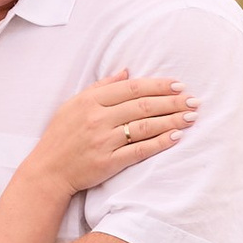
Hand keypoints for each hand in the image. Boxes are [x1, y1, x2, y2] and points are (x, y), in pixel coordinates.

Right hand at [37, 68, 196, 195]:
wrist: (48, 170)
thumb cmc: (61, 135)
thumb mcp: (74, 104)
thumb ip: (101, 87)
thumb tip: (127, 71)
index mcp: (90, 101)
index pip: (131, 88)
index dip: (158, 85)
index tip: (179, 85)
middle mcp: (97, 118)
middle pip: (142, 106)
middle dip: (171, 101)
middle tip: (194, 101)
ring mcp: (103, 141)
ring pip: (144, 126)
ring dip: (171, 120)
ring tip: (190, 117)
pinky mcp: (107, 162)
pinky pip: (139, 150)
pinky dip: (159, 143)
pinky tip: (175, 137)